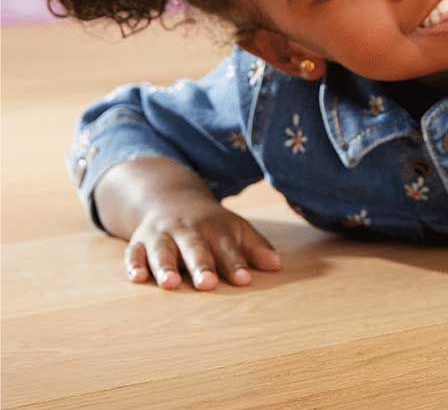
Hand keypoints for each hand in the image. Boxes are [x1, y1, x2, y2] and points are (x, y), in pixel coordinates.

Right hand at [125, 194, 281, 290]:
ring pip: (163, 251)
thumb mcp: (235, 228)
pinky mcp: (139, 242)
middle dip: (201, 266)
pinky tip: (136, 278)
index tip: (244, 280)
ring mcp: (162, 235)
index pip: (227, 247)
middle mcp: (188, 230)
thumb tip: (277, 266)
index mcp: (215, 227)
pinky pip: (134, 253)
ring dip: (166, 266)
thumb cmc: (211, 224)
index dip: (235, 263)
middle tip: (208, 284)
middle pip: (195, 248)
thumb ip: (255, 247)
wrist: (170, 199)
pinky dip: (134, 265)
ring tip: (171, 284)